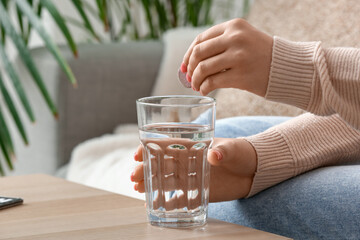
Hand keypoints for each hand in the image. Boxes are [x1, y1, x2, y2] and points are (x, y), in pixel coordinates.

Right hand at [131, 137, 256, 201]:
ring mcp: (192, 176)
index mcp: (192, 145)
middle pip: (161, 164)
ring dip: (151, 184)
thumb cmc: (242, 152)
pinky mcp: (198, 191)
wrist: (254, 170)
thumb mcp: (233, 149)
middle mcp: (188, 161)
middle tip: (134, 176)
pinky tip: (156, 205)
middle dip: (146, 168)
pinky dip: (168, 201)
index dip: (149, 148)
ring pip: (166, 180)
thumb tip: (214, 156)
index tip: (137, 154)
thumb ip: (223, 151)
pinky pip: (180, 197)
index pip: (166, 145)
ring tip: (138, 189)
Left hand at [181, 18, 272, 96]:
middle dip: (190, 67)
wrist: (287, 68)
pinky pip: (212, 82)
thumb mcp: (243, 39)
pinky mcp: (241, 75)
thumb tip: (189, 62)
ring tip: (196, 86)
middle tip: (189, 78)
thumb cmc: (261, 55)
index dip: (188, 54)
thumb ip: (220, 44)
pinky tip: (204, 91)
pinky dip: (204, 88)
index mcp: (234, 26)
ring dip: (195, 80)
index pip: (200, 39)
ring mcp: (238, 56)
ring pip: (203, 68)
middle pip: (198, 53)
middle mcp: (235, 38)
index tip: (184, 66)